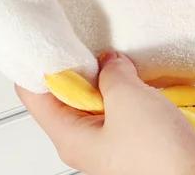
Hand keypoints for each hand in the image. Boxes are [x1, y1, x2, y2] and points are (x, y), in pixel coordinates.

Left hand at [18, 53, 194, 174]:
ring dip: (114, 76)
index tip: (48, 34)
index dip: (37, 62)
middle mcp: (86, 142)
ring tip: (122, 54)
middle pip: (68, 93)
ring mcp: (113, 143)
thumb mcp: (126, 97)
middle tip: (90, 38)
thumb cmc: (161, 158)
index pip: (33, 93)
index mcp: (70, 136)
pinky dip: (136, 91)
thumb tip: (111, 61)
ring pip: (102, 99)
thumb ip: (111, 70)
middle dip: (82, 64)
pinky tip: (146, 75)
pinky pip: (129, 109)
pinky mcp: (138, 143)